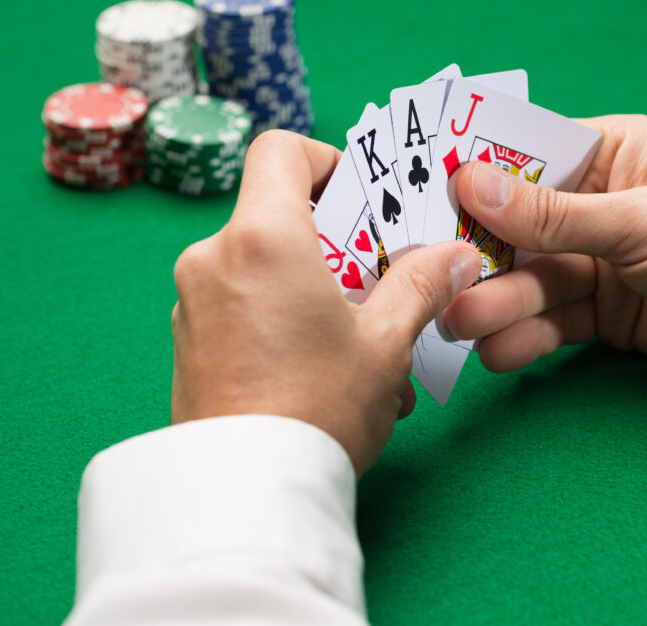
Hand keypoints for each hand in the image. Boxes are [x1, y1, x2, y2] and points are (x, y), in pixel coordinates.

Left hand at [171, 131, 479, 475]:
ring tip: (365, 354)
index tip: (362, 203)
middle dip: (338, 248)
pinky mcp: (189, 343)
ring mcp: (194, 302)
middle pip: (280, 217)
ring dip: (318, 296)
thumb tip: (457, 256)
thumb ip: (420, 285)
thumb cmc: (317, 408)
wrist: (244, 496)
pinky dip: (285, 325)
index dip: (327, 160)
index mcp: (261, 237)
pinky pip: (244, 310)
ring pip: (266, 271)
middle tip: (379, 287)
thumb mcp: (385, 342)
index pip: (281, 150)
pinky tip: (327, 378)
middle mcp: (214, 258)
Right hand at [441, 115, 646, 375]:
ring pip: (530, 281)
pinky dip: (526, 337)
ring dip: (496, 303)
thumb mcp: (637, 220)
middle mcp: (592, 206)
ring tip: (464, 327)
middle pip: (516, 229)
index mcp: (605, 156)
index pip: (523, 161)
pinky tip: (499, 353)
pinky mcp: (603, 313)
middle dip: (479, 257)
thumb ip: (552, 214)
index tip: (422, 203)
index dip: (473, 183)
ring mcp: (595, 262)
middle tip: (437, 282)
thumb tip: (470, 182)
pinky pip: (553, 322)